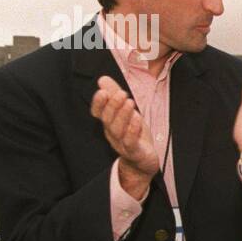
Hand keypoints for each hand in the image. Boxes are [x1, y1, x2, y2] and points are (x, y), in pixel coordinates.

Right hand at [91, 76, 157, 198]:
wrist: (143, 161)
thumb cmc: (134, 134)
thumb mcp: (126, 112)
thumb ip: (115, 96)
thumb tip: (102, 79)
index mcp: (109, 123)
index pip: (98, 112)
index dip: (99, 103)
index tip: (103, 91)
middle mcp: (112, 133)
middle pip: (108, 119)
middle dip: (113, 105)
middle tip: (122, 93)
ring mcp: (122, 144)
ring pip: (118, 130)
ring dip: (123, 115)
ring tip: (130, 102)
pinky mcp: (134, 152)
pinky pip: (130, 142)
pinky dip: (133, 130)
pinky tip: (137, 119)